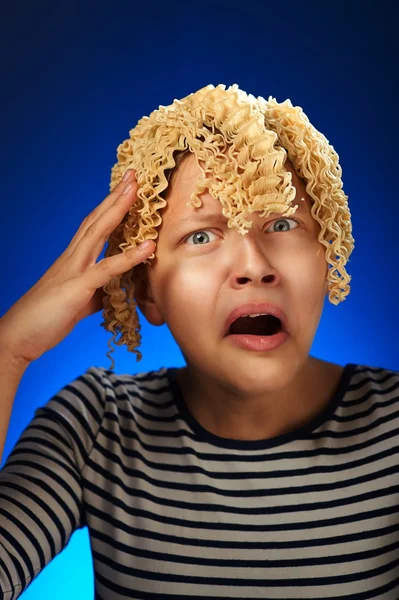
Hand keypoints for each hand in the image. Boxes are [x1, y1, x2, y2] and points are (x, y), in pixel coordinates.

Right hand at [0, 170, 154, 364]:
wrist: (18, 336)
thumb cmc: (46, 319)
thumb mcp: (79, 301)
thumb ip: (98, 292)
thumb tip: (116, 292)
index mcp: (73, 260)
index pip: (93, 225)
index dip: (109, 206)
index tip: (125, 188)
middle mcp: (72, 258)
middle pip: (96, 219)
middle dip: (115, 196)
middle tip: (133, 174)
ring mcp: (74, 270)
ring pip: (98, 232)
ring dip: (118, 209)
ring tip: (136, 190)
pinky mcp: (78, 288)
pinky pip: (107, 269)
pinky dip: (129, 257)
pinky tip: (147, 247)